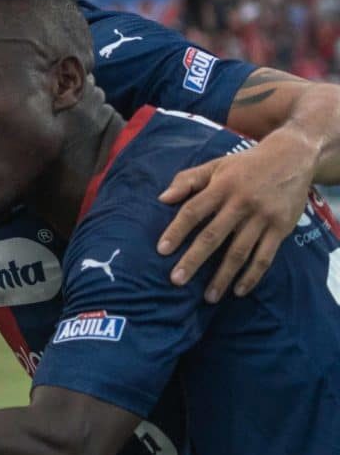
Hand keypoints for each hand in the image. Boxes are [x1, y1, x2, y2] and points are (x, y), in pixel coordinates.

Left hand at [157, 130, 317, 300]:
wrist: (291, 158)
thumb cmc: (245, 165)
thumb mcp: (215, 165)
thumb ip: (187, 180)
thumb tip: (162, 199)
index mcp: (221, 187)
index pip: (193, 211)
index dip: (176, 231)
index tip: (161, 250)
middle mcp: (241, 203)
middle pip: (213, 235)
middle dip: (194, 260)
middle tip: (176, 281)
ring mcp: (262, 218)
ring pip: (239, 251)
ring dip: (223, 276)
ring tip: (208, 297)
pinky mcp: (281, 228)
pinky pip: (265, 257)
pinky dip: (252, 275)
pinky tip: (239, 290)